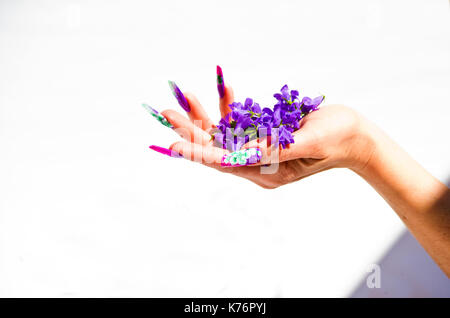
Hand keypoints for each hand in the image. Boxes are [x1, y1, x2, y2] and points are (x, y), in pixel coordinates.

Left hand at [159, 83, 374, 188]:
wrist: (355, 134)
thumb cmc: (338, 139)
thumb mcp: (309, 142)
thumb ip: (276, 148)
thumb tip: (242, 153)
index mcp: (268, 173)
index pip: (225, 163)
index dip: (198, 152)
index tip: (174, 144)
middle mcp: (258, 164)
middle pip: (217, 148)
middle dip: (192, 129)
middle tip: (167, 112)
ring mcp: (260, 149)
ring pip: (224, 134)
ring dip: (204, 115)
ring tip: (184, 97)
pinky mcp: (264, 135)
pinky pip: (241, 122)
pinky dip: (230, 106)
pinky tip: (223, 88)